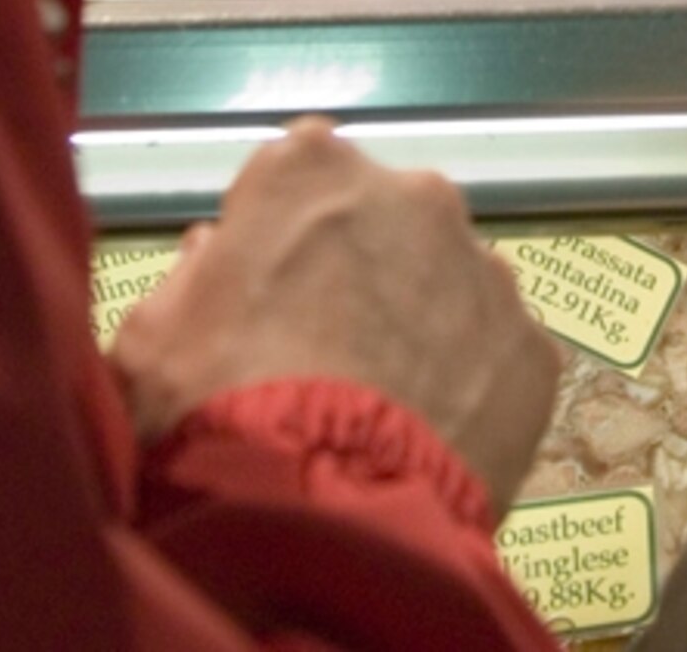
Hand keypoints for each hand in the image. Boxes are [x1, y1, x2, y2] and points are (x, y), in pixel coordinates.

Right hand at [112, 122, 559, 508]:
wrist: (320, 517)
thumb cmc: (218, 410)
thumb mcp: (153, 336)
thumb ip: (195, 276)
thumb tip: (219, 253)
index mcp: (309, 170)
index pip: (300, 171)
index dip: (283, 232)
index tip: (272, 285)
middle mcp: (412, 196)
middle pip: (388, 218)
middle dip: (364, 267)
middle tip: (331, 348)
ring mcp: (483, 270)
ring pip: (451, 282)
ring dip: (424, 322)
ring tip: (385, 403)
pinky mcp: (532, 347)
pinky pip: (497, 355)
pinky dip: (472, 386)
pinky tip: (432, 439)